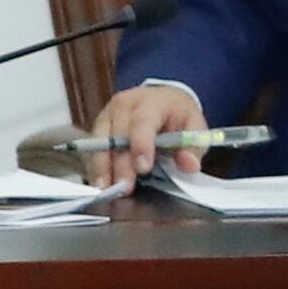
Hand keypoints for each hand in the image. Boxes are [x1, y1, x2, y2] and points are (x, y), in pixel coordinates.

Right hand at [83, 80, 205, 192]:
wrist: (162, 100)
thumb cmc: (178, 117)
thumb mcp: (195, 128)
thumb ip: (193, 148)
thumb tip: (189, 165)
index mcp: (152, 102)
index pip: (143, 121)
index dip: (141, 144)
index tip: (143, 168)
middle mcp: (125, 104)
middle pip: (118, 135)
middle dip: (120, 164)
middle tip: (124, 188)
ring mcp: (108, 114)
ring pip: (100, 141)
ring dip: (102, 167)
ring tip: (106, 189)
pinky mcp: (98, 126)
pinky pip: (92, 147)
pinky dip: (95, 166)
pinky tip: (100, 182)